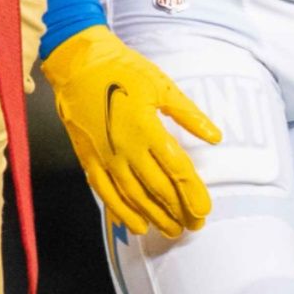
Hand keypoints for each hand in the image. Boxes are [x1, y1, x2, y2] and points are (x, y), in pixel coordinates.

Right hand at [43, 27, 220, 238]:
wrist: (78, 63)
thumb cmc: (123, 70)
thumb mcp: (162, 86)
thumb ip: (188, 114)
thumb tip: (215, 137)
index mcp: (146, 127)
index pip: (176, 169)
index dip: (192, 192)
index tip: (205, 210)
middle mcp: (125, 147)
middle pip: (157, 188)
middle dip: (178, 210)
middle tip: (194, 225)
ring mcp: (104, 155)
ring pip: (132, 196)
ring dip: (154, 216)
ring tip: (171, 230)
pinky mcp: (88, 158)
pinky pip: (105, 192)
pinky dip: (121, 211)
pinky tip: (135, 225)